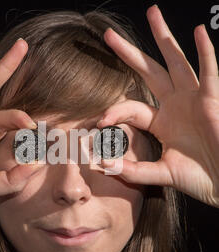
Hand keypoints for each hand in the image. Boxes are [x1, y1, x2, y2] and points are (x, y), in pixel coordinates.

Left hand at [97, 5, 218, 206]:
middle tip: (108, 35)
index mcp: (161, 121)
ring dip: (164, 39)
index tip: (100, 122)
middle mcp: (175, 105)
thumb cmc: (198, 178)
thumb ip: (134, 171)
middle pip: (149, 72)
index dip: (115, 111)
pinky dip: (205, 54)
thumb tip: (104, 167)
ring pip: (176, 63)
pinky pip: (209, 74)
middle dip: (129, 54)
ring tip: (152, 13)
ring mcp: (193, 100)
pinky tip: (198, 32)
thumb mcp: (161, 173)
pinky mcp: (212, 102)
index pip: (131, 107)